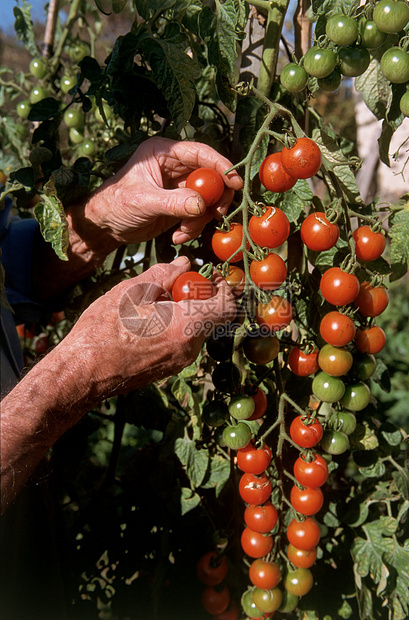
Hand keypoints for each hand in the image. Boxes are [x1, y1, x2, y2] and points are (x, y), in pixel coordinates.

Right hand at [59, 256, 236, 397]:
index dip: (225, 287)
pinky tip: (149, 320)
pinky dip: (176, 326)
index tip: (210, 275)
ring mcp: (180, 361)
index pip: (228, 306)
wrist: (84, 372)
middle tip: (175, 284)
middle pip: (212, 317)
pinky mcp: (169, 368)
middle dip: (199, 296)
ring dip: (185, 311)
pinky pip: (183, 342)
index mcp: (187, 326)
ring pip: (196, 329)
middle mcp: (190, 348)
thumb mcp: (132, 290)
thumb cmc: (105, 330)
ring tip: (154, 302)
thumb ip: (164, 274)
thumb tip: (184, 264)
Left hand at [83, 137, 242, 245]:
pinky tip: (177, 236)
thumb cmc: (115, 204)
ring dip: (201, 219)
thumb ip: (173, 203)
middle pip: (211, 177)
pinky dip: (193, 228)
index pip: (200, 153)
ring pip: (208, 199)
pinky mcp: (181, 205)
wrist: (105, 226)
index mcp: (164, 152)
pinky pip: (199, 215)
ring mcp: (179, 186)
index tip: (234, 182)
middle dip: (216, 198)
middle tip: (217, 214)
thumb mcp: (144, 201)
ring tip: (183, 232)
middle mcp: (174, 166)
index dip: (220, 165)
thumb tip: (202, 205)